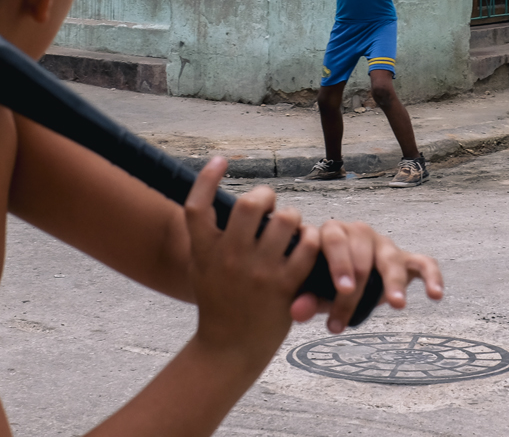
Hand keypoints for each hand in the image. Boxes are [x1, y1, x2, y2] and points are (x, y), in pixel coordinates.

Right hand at [185, 158, 320, 365]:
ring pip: (285, 220)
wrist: (229, 348)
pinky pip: (307, 246)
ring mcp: (259, 272)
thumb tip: (209, 193)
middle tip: (268, 202)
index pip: (197, 205)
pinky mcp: (285, 286)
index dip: (207, 178)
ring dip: (291, 216)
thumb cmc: (217, 302)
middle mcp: (229, 258)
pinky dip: (311, 239)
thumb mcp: (200, 267)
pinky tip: (307, 242)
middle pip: (249, 205)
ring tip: (290, 225)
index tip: (220, 160)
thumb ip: (205, 236)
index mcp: (204, 251)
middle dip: (265, 195)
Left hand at [289, 221, 443, 333]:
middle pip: (362, 252)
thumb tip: (296, 313)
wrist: (347, 276)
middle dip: (358, 286)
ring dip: (395, 281)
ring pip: (391, 258)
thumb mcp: (314, 289)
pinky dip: (432, 276)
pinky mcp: (408, 258)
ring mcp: (385, 245)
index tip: (342, 290)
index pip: (334, 239)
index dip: (339, 264)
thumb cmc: (326, 279)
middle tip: (350, 313)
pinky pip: (425, 263)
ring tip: (397, 305)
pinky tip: (436, 295)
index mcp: (333, 232)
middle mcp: (361, 233)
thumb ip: (305, 298)